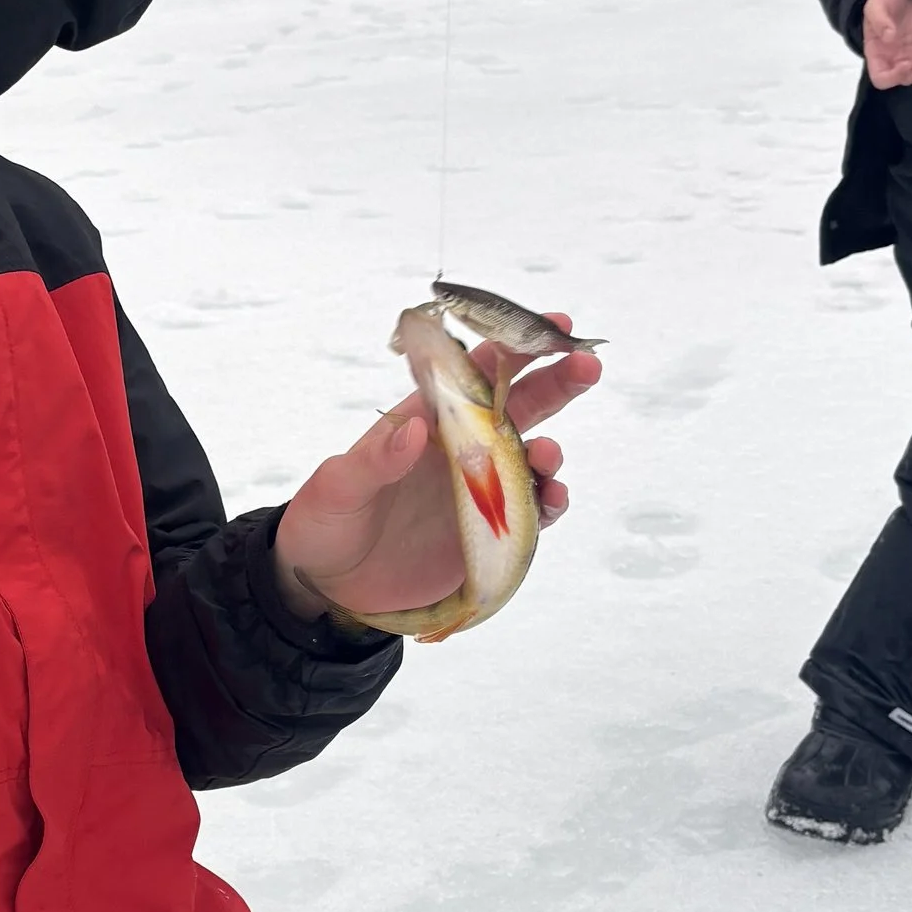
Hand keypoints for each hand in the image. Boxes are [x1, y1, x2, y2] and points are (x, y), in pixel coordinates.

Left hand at [272, 329, 600, 623]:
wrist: (328, 585)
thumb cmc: (324, 522)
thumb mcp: (335, 489)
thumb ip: (373, 461)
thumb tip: (414, 430)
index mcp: (423, 422)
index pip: (471, 375)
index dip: (511, 348)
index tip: (550, 326)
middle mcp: (459, 449)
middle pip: (518, 407)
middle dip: (556, 382)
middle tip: (586, 364)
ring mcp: (478, 490)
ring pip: (530, 459)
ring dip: (549, 451)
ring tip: (548, 457)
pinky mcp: (487, 531)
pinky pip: (529, 511)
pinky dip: (548, 503)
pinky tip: (551, 499)